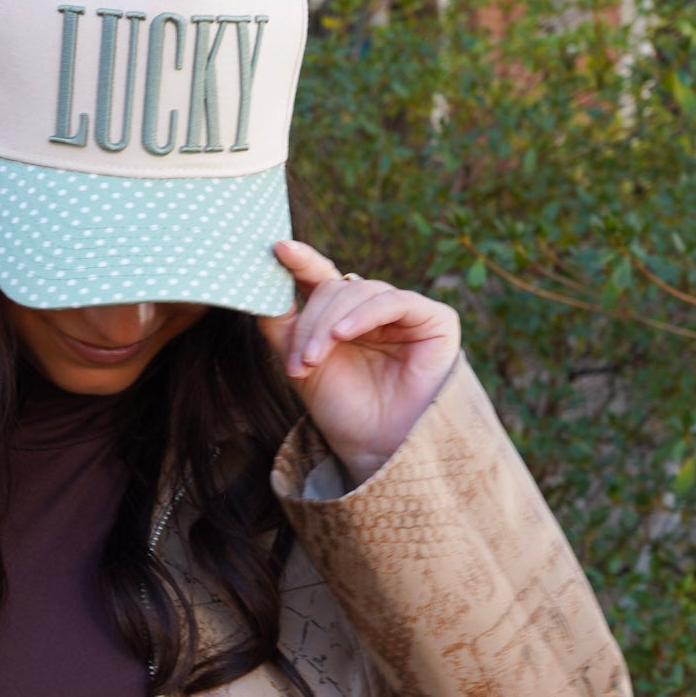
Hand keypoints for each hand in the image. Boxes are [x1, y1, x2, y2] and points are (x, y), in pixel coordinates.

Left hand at [259, 238, 460, 483]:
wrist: (376, 448)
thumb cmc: (342, 409)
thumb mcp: (298, 362)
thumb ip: (281, 323)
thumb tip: (260, 285)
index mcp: (344, 313)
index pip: (320, 276)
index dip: (301, 261)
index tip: (277, 248)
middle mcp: (374, 308)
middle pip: (333, 288)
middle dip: (310, 322)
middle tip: (297, 361)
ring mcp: (405, 312)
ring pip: (359, 292)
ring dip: (329, 325)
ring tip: (313, 361)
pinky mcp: (435, 320)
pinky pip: (395, 301)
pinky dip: (364, 314)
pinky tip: (344, 334)